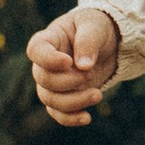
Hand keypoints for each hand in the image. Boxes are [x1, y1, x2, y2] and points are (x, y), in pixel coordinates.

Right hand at [28, 4, 118, 124]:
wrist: (109, 42)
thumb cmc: (98, 27)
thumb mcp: (96, 26)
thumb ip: (88, 41)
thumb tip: (83, 66)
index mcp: (49, 39)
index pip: (36, 50)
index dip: (48, 59)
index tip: (69, 62)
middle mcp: (46, 63)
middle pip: (43, 79)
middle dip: (68, 82)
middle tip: (90, 75)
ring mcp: (54, 82)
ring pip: (50, 100)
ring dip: (73, 102)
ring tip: (98, 95)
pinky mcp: (65, 96)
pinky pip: (59, 113)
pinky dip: (70, 118)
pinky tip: (87, 118)